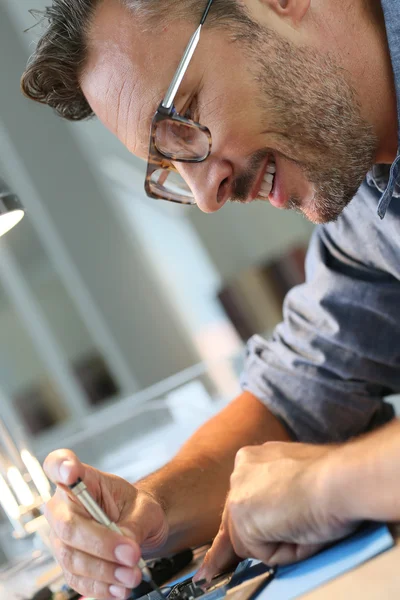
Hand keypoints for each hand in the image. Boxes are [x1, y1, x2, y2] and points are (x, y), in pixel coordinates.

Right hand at [43, 449, 168, 598]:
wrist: (139, 529)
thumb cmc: (136, 509)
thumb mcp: (145, 508)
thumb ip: (135, 523)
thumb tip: (126, 546)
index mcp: (82, 481)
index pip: (59, 465)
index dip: (60, 466)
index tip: (70, 470)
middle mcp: (64, 507)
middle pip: (68, 526)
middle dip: (101, 544)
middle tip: (131, 554)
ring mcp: (62, 538)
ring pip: (72, 558)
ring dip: (105, 571)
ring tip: (132, 575)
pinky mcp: (68, 564)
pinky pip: (78, 580)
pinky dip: (101, 587)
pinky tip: (120, 589)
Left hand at [195, 441, 356, 580]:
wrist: (339, 479)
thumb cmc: (334, 479)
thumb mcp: (299, 480)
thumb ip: (277, 496)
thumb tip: (273, 521)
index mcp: (255, 458)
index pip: (241, 498)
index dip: (237, 524)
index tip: (219, 548)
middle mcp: (241, 470)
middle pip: (234, 520)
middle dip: (224, 549)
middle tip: (206, 573)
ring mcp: (239, 493)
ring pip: (249, 540)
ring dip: (277, 544)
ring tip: (305, 526)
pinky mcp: (242, 516)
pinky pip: (261, 552)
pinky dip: (283, 552)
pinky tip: (299, 531)